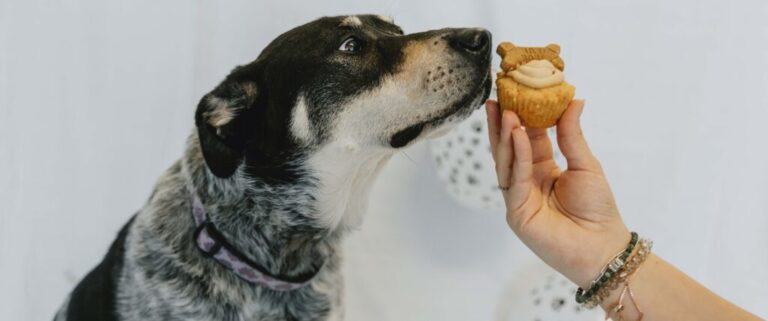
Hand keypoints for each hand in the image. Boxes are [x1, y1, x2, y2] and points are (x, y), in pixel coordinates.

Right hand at [485, 100, 629, 287]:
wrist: (602, 246)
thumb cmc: (598, 210)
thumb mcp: (586, 164)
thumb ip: (572, 134)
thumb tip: (574, 100)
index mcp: (542, 170)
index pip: (527, 139)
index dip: (522, 117)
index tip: (516, 94)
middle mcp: (526, 182)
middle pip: (509, 148)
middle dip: (501, 123)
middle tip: (497, 97)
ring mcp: (518, 197)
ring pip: (506, 162)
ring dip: (505, 136)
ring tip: (506, 111)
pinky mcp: (515, 211)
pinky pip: (514, 179)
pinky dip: (516, 155)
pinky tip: (517, 135)